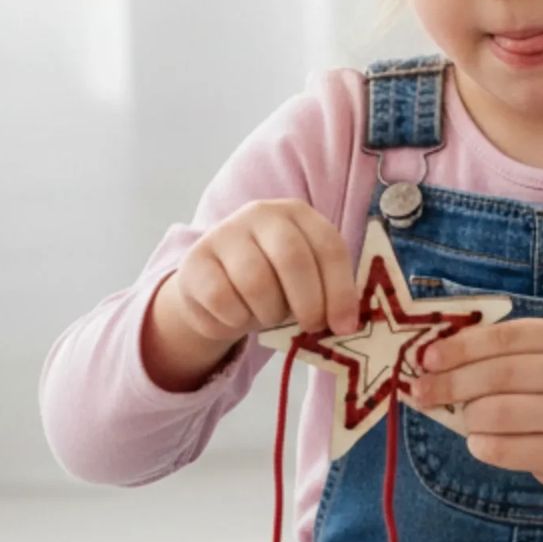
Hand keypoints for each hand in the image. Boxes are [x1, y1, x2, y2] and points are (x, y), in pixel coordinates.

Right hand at [165, 199, 359, 349]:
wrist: (215, 288)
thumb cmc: (273, 284)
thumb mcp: (306, 281)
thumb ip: (327, 294)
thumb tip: (347, 325)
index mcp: (297, 214)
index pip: (328, 247)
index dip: (340, 291)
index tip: (344, 326)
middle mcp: (260, 214)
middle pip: (293, 259)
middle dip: (308, 303)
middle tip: (311, 327)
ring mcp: (224, 234)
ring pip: (256, 283)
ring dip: (269, 314)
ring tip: (268, 316)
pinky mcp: (195, 261)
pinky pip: (223, 300)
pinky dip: (236, 320)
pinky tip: (237, 317)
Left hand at [406, 318, 542, 528]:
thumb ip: (500, 354)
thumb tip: (432, 361)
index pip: (505, 336)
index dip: (461, 347)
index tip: (427, 358)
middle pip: (498, 375)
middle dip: (450, 383)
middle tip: (421, 392)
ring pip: (498, 413)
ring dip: (468, 417)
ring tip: (465, 419)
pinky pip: (504, 449)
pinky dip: (480, 445)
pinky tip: (479, 442)